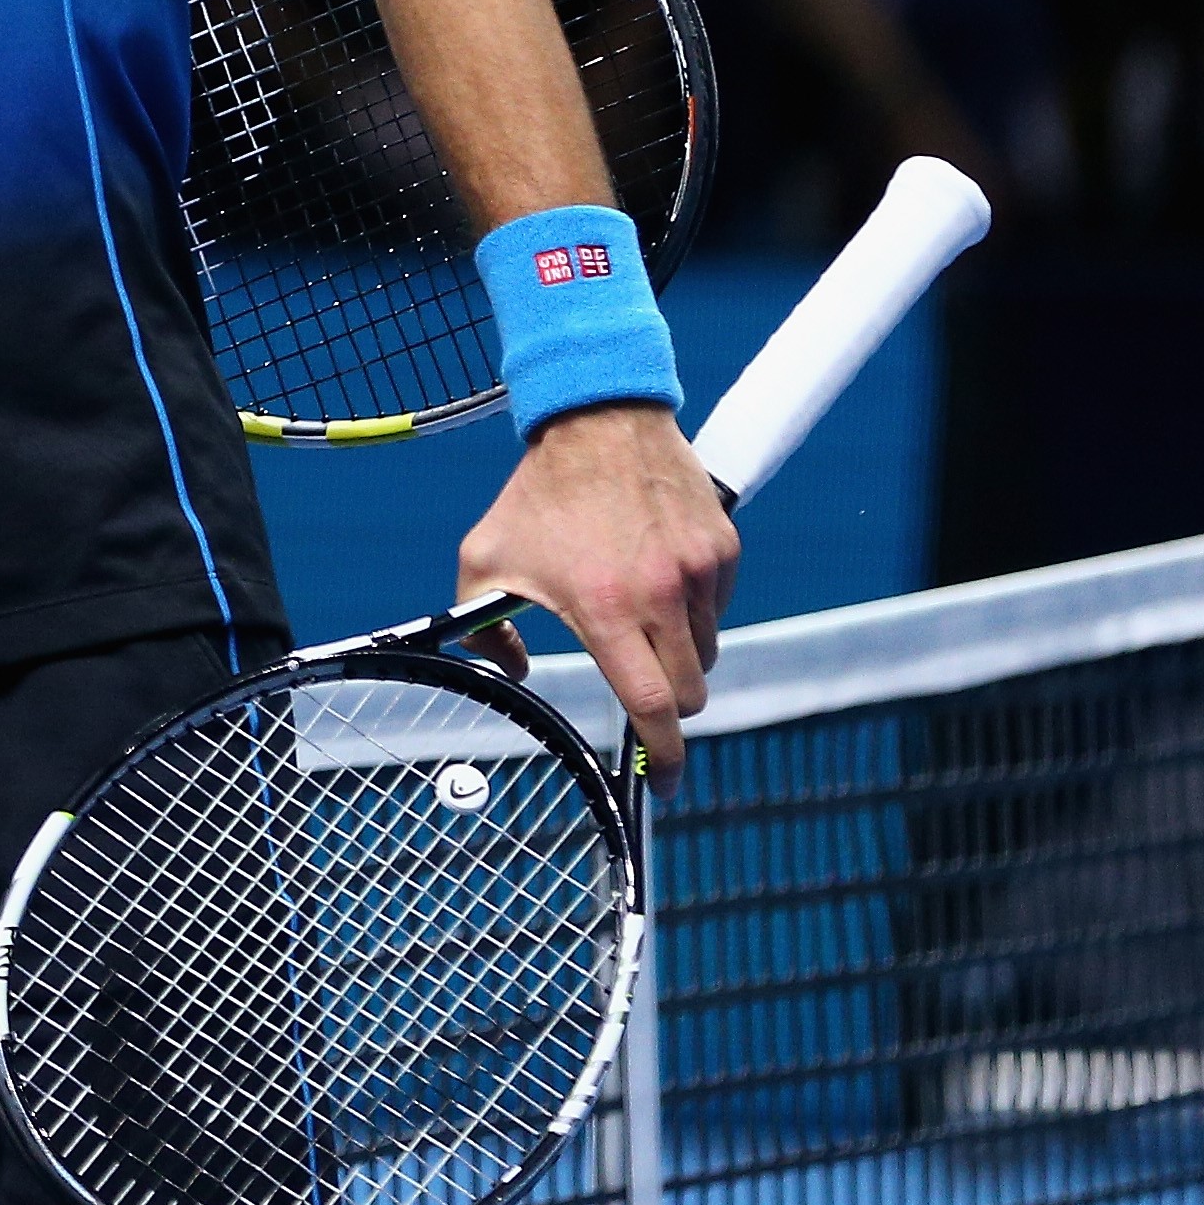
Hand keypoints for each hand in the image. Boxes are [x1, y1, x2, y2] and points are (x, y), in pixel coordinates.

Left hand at [452, 401, 737, 775]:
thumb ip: (482, 625)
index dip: (664, 757)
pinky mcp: (722, 550)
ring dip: (678, 653)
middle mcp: (661, 595)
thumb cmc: (538, 494)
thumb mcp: (485, 559)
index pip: (652, 706)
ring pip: (705, 651)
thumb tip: (509, 671)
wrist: (599, 420)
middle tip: (640, 686)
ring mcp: (698, 571)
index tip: (665, 784)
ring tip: (636, 610)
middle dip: (668, 706)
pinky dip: (695, 611)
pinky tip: (657, 576)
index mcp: (606, 608)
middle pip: (689, 692)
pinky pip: (717, 608)